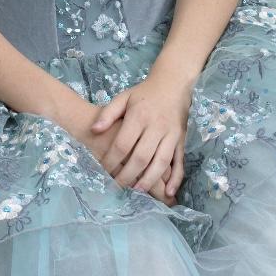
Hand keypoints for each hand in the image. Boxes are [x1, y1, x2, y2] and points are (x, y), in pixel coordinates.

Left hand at [90, 73, 192, 199]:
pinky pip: (180, 161)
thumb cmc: (144, 93)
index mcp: (139, 116)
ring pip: (161, 162)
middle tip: (117, 187)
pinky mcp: (181, 140)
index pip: (123, 144)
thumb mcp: (124, 98)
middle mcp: (156, 126)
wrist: (173, 84)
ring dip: (149, 179)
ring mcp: (171, 134)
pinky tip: (169, 192)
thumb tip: (94, 130)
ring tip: (137, 191)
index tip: (103, 171)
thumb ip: (108, 113)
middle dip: (128, 175)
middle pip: (141, 157)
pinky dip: (176, 178)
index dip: (112, 160)